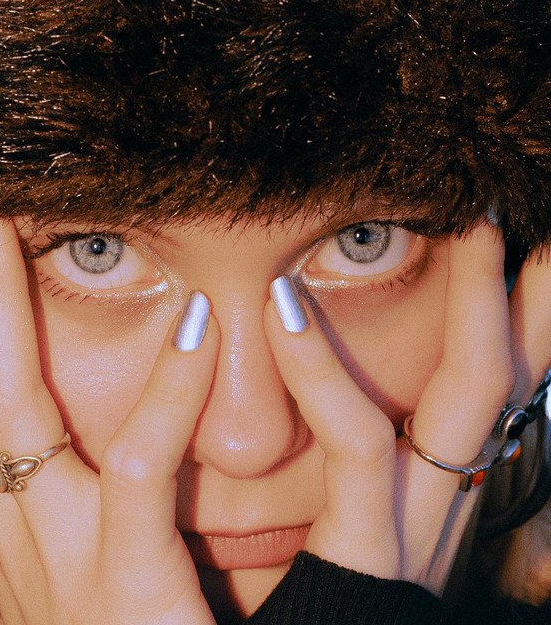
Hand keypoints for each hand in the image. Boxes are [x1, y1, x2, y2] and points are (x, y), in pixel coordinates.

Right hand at [0, 220, 218, 624]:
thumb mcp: (83, 559)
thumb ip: (72, 492)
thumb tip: (35, 438)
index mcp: (8, 526)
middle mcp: (15, 535)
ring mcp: (63, 563)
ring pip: (9, 413)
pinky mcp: (127, 590)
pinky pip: (138, 471)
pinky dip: (165, 391)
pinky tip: (193, 320)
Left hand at [264, 224, 550, 593]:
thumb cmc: (294, 604)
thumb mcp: (341, 518)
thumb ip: (356, 457)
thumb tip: (371, 405)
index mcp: (427, 494)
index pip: (482, 392)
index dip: (514, 327)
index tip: (519, 263)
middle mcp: (439, 507)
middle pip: (500, 384)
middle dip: (525, 303)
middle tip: (522, 227)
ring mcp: (411, 533)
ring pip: (467, 398)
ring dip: (480, 307)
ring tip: (478, 225)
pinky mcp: (364, 562)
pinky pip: (357, 446)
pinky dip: (324, 372)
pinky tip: (287, 306)